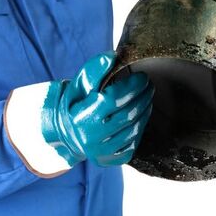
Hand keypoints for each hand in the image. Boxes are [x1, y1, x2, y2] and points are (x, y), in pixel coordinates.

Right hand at [42, 52, 153, 166]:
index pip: (114, 99)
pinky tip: (141, 115)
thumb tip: (112, 56)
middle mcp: (92, 138)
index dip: (132, 87)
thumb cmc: (75, 104)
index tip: (143, 77)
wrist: (65, 132)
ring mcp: (102, 152)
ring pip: (133, 129)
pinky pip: (133, 143)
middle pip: (128, 114)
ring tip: (147, 98)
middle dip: (143, 97)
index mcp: (82, 117)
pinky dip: (140, 127)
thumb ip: (94, 70)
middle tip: (149, 85)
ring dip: (145, 111)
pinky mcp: (110, 160)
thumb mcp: (79, 84)